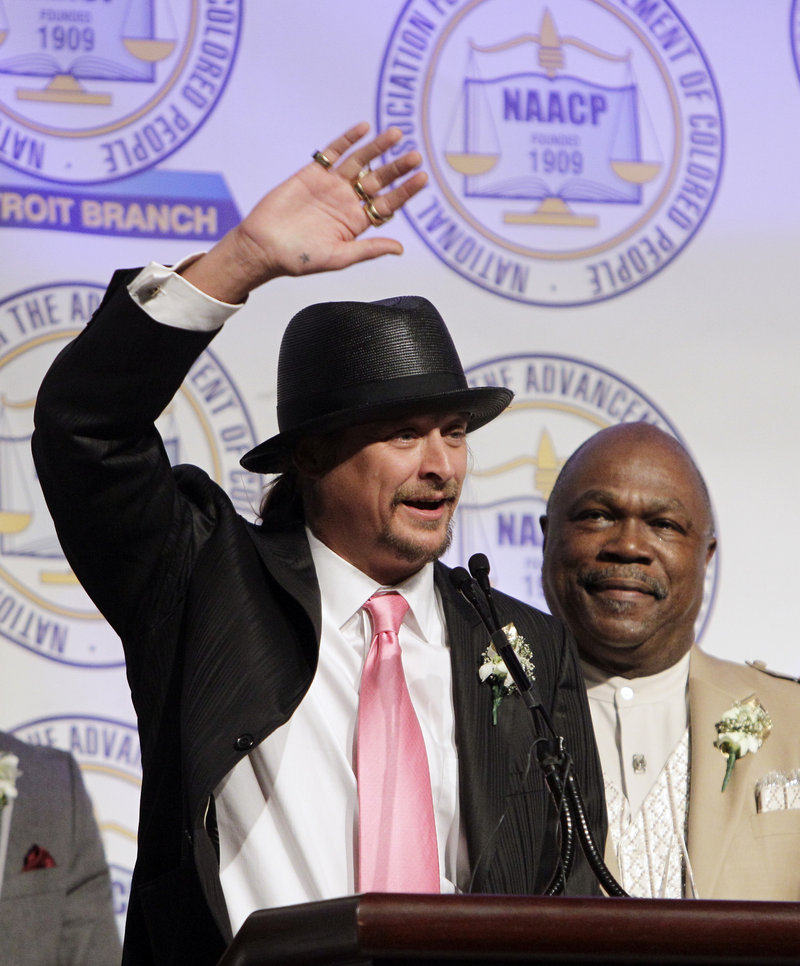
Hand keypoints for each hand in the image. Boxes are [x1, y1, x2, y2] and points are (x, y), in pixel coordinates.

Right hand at [182, 122, 426, 302]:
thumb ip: (369, 249)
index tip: (422, 178)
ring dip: (377, 148)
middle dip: (397, 168)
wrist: (263, 247)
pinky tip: (363, 129)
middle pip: (379, 180)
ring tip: (396, 134)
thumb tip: (400, 249)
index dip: (405, 191)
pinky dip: (348, 140)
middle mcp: (348, 202)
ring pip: (360, 162)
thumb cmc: (300, 260)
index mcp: (358, 223)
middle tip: (415, 155)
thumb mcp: (339, 258)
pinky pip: (333, 153)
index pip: (388, 204)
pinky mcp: (312, 173)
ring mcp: (331, 186)